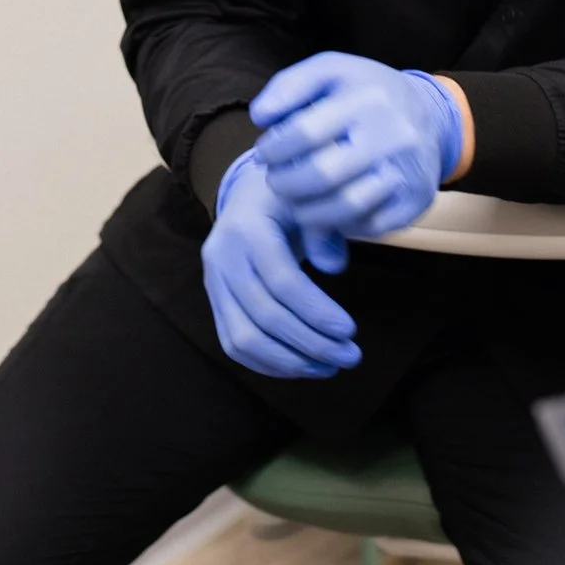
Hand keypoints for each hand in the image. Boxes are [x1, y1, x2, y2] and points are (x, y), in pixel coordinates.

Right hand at [200, 152, 361, 379]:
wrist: (247, 197)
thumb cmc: (287, 201)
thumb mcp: (308, 203)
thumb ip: (323, 231)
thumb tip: (335, 267)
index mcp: (248, 229)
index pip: (281, 281)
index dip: (316, 311)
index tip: (350, 330)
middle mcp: (222, 258)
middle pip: (264, 315)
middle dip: (311, 343)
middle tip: (351, 356)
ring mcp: (213, 283)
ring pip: (243, 338)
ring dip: (290, 362)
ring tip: (330, 366)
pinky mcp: (214, 303)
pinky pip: (233, 344)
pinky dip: (268, 364)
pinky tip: (303, 367)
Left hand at [251, 52, 460, 243]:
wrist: (430, 115)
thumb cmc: (367, 92)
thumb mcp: (331, 70)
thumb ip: (289, 85)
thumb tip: (260, 116)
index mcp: (368, 99)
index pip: (304, 132)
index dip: (273, 148)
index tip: (265, 152)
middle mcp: (393, 136)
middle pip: (321, 175)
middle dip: (284, 184)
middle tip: (275, 180)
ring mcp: (408, 172)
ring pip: (344, 208)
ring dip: (306, 212)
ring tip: (294, 200)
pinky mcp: (416, 201)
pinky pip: (367, 226)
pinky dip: (339, 223)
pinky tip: (327, 208)